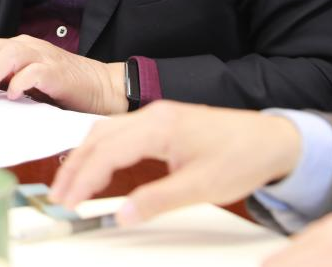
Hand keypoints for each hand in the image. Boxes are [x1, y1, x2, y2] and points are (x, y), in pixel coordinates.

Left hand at [0, 34, 126, 113]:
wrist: (100, 87)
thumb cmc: (62, 87)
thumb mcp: (28, 83)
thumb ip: (6, 83)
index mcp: (19, 49)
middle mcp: (28, 47)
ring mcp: (44, 57)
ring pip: (10, 54)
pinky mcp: (57, 71)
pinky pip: (34, 71)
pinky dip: (21, 82)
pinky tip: (15, 95)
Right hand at [50, 100, 301, 221]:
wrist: (273, 139)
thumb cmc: (242, 158)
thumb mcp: (201, 186)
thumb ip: (157, 200)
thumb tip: (121, 216)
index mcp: (159, 127)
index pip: (107, 151)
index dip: (83, 178)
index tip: (68, 203)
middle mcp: (151, 115)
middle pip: (97, 138)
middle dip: (74, 168)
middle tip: (59, 198)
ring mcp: (155, 115)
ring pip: (104, 132)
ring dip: (83, 158)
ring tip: (70, 186)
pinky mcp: (160, 122)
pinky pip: (118, 132)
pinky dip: (99, 150)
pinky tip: (94, 167)